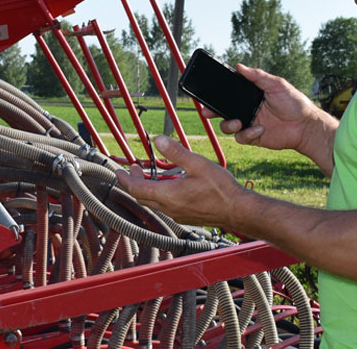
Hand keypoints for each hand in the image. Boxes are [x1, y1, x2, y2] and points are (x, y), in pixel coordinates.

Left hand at [114, 135, 244, 228]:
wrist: (237, 210)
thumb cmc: (220, 189)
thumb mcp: (197, 164)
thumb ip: (176, 152)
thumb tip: (158, 139)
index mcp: (168, 195)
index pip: (137, 189)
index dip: (125, 179)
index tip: (118, 171)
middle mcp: (169, 207)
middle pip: (142, 197)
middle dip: (133, 182)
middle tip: (133, 169)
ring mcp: (177, 214)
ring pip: (152, 202)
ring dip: (145, 189)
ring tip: (147, 175)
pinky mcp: (185, 216)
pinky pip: (163, 206)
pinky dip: (157, 195)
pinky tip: (166, 186)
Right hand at [215, 64, 322, 154]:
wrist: (305, 125)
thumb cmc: (294, 102)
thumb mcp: (276, 84)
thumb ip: (257, 76)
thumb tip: (239, 66)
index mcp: (250, 96)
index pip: (229, 94)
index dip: (217, 94)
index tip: (208, 93)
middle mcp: (247, 109)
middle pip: (222, 111)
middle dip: (211, 111)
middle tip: (206, 111)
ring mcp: (249, 124)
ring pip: (227, 126)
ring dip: (228, 125)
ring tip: (238, 122)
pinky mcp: (254, 137)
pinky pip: (241, 137)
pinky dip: (247, 134)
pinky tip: (260, 129)